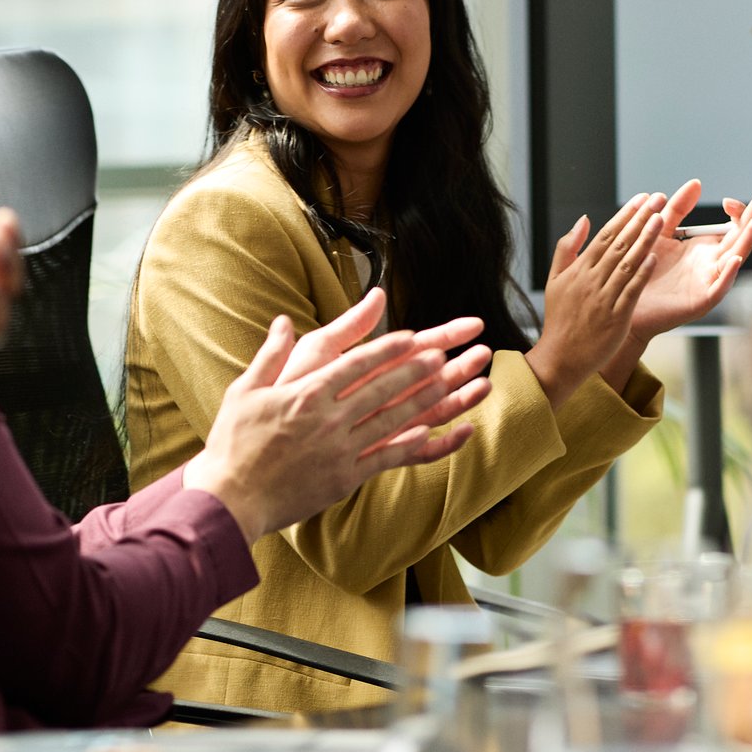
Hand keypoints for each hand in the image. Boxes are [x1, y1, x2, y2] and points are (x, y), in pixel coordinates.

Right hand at [183, 293, 493, 542]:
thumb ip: (272, 355)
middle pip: (386, 387)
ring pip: (396, 419)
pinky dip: (418, 444)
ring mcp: (342, 449)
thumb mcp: (244, 390)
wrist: (230, 498)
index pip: (356, 363)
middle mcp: (329, 419)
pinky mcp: (347, 477)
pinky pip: (390, 457)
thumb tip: (284, 322)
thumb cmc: (233, 443)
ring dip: (430, 399)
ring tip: (457, 384)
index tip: (414, 336)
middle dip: (422, 367)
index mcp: (306, 393)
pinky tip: (442, 432)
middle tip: (452, 352)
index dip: (389, 348)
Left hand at [277, 289, 490, 442]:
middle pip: (428, 379)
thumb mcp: (315, 354)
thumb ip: (348, 328)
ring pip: (429, 412)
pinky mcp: (376, 457)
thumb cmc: (284, 395)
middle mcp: (378, 397)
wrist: (265, 445)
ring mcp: (380, 427)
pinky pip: (414, 452)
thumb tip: (378, 294)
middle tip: (486, 354)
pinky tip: (464, 432)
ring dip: (457, 399)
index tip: (474, 324)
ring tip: (485, 386)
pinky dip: (441, 444)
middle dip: (459, 365)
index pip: (414, 348)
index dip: (445, 335)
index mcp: (366, 369)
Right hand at [525, 192, 665, 404]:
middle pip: (619, 244)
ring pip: (627, 263)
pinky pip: (630, 291)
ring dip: (645, 240)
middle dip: (640, 219)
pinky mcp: (615, 317)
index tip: (641, 199)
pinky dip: (641, 273)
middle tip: (658, 200)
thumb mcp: (554, 280)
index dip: (625, 215)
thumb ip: (567, 248)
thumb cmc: (560, 320)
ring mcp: (603, 299)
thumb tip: (584, 220)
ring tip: (661, 220)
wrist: (561, 357)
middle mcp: (591, 281)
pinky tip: (653, 257)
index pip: (605, 236)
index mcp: (578, 270)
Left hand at [627, 181, 751, 342]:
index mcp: (704, 247)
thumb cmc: (643, 269)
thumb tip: (695, 184)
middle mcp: (711, 263)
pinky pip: (719, 287)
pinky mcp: (701, 300)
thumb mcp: (659, 231)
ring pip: (735, 258)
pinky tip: (733, 259)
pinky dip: (728, 273)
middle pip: (740, 236)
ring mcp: (709, 281)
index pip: (732, 225)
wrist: (626, 301)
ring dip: (747, 239)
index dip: (736, 211)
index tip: (728, 201)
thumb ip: (676, 209)